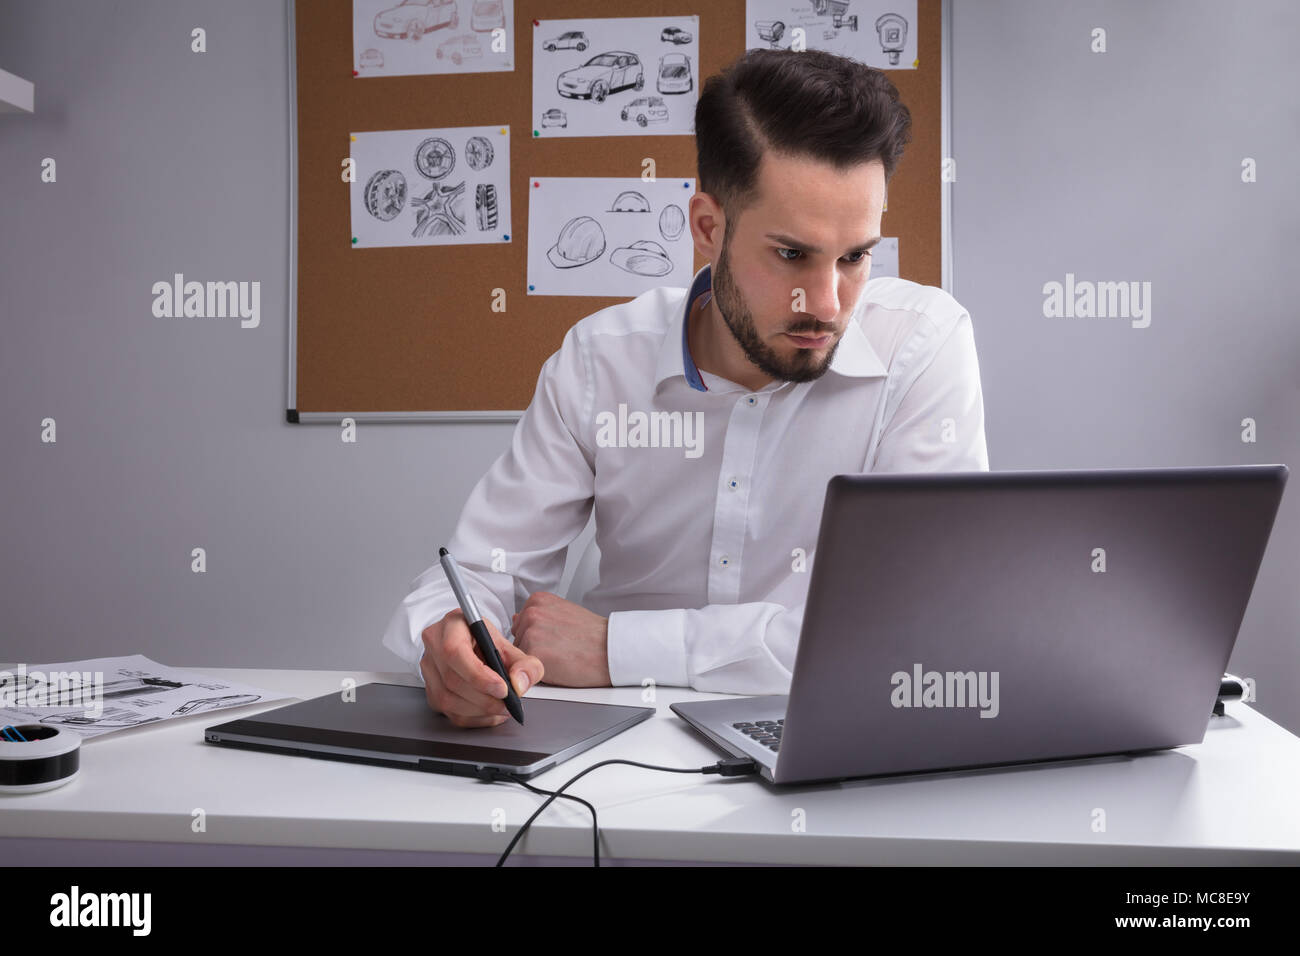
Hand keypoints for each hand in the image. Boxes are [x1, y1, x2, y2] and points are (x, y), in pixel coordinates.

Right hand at [419, 608, 543, 727]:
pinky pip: (447, 712)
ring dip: (479, 710)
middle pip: (452, 680)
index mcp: (453, 625)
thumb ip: (525, 664)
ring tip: (501, 709)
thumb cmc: (488, 643)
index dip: (479, 675)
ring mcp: (428, 668)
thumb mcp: (512, 647)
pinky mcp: (429, 690)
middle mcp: (434, 644)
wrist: (474, 645)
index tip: (503, 689)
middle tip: (507, 704)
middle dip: (484, 698)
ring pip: (447, 699)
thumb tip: (519, 684)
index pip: (456, 652)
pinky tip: (489, 713)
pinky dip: (472, 718)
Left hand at [511, 591, 610, 686]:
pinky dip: (541, 672)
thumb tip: (517, 619)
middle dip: (535, 648)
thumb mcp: (564, 613)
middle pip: (518, 640)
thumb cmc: (593, 635)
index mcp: (538, 600)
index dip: (538, 637)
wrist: (610, 648)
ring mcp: (530, 632)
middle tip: (561, 647)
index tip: (556, 638)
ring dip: (536, 660)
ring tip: (561, 655)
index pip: (521, 624)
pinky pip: (527, 668)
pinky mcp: (532, 653)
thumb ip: (539, 615)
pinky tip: (559, 665)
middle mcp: (531, 612)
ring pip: (521, 656)